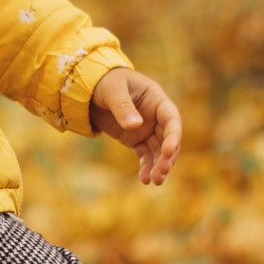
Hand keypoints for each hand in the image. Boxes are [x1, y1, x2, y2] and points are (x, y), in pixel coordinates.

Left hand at [89, 66, 181, 187]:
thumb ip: (123, 106)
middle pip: (168, 138)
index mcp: (156, 99)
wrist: (89, 88)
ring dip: (159, 165)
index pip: (171, 119)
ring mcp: (147, 128)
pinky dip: (146, 167)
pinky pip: (145, 155)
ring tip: (154, 181)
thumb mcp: (112, 90)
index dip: (173, 136)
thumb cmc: (105, 81)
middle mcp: (156, 116)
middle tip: (161, 173)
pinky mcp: (135, 139)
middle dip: (167, 157)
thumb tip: (135, 125)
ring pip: (159, 150)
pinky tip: (145, 179)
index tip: (168, 151)